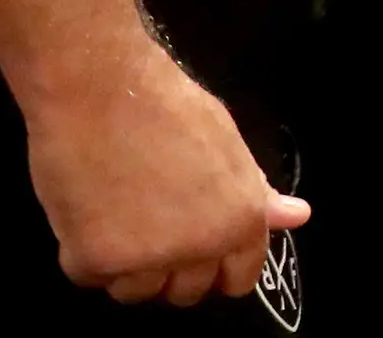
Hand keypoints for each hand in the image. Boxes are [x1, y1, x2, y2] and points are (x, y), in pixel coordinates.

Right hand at [21, 41, 309, 304]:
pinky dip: (85, 253)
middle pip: (187, 292)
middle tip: (150, 224)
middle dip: (171, 268)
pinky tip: (88, 210)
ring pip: (137, 292)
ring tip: (117, 213)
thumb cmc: (166, 107)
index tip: (199, 254)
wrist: (99, 90)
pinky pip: (92, 278)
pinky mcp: (96, 262)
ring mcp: (148, 260)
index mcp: (242, 220)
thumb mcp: (226, 144)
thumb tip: (296, 216)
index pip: (240, 278)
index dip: (218, 268)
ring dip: (126, 266)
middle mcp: (202, 248)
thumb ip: (254, 190)